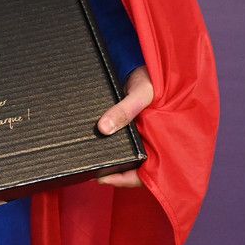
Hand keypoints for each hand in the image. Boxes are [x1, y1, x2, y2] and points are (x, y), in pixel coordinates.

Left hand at [95, 67, 152, 186]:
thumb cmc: (154, 79)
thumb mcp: (141, 94)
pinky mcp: (127, 125)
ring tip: (85, 157)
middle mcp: (148, 141)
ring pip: (122, 153)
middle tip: (86, 169)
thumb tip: (103, 129)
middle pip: (130, 166)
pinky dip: (104, 141)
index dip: (124, 180)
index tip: (101, 178)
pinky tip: (90, 140)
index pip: (145, 173)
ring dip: (106, 156)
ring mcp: (137, 135)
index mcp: (160, 141)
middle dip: (111, 171)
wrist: (149, 64)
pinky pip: (116, 138)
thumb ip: (125, 111)